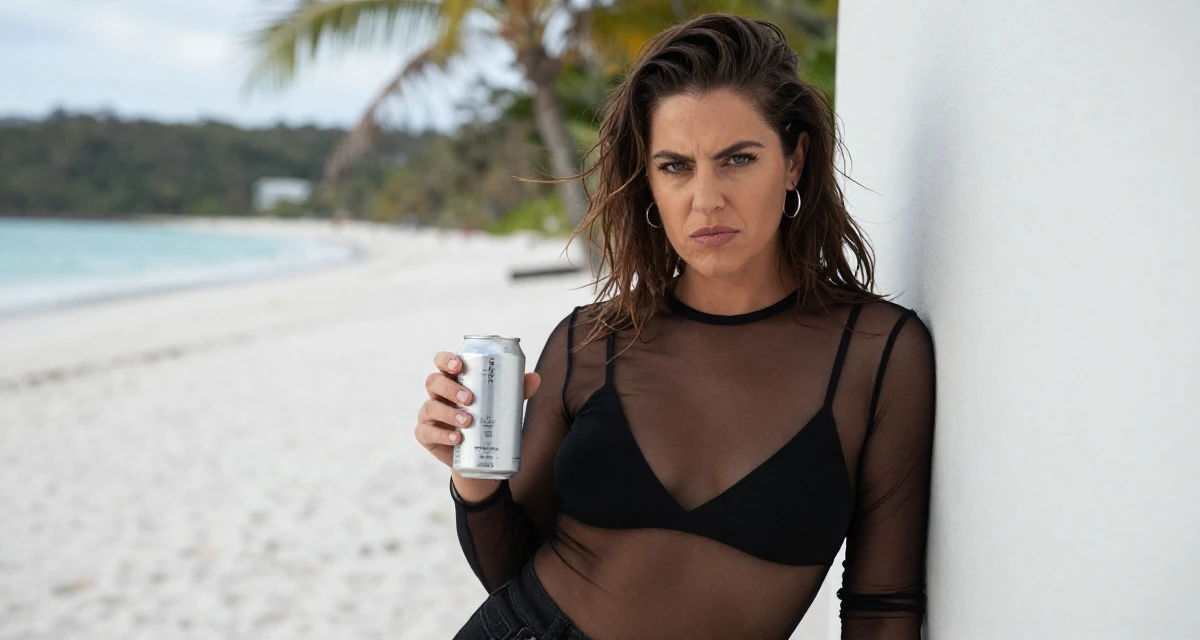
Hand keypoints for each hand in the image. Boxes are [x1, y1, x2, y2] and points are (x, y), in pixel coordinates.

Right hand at [415, 351, 541, 470]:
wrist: (479, 456)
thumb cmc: (487, 419)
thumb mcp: (502, 403)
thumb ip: (516, 390)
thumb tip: (535, 377)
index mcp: (453, 379)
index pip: (442, 362)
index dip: (446, 360)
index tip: (459, 365)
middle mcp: (437, 394)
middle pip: (434, 381)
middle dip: (450, 388)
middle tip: (469, 398)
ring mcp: (429, 414)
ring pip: (430, 406)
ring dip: (448, 413)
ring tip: (468, 421)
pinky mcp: (426, 434)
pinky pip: (427, 432)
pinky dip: (442, 435)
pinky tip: (457, 438)